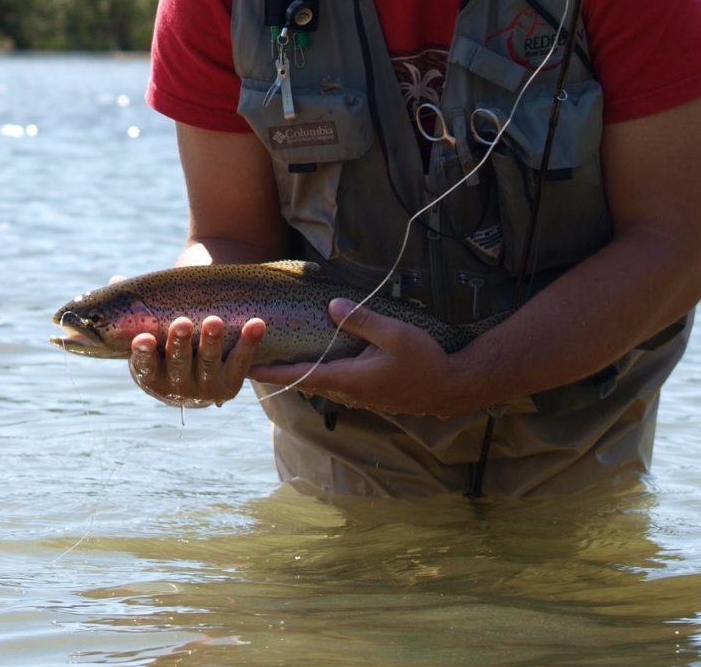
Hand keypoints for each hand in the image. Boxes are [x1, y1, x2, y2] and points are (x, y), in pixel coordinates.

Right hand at [128, 314, 265, 407]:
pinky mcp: (231, 384)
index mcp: (153, 375)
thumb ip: (136, 308)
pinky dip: (249, 342)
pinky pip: (242, 362)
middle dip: (180, 344)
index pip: (145, 365)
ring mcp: (206, 387)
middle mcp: (178, 387)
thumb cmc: (167, 345)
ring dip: (212, 341)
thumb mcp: (150, 331)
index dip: (143, 354)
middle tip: (182, 323)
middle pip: (178, 364)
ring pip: (209, 364)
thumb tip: (117, 278)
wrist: (197, 374)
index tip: (143, 339)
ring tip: (214, 320)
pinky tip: (256, 324)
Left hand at [249, 299, 462, 418]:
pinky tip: (320, 362)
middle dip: (281, 373)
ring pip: (322, 383)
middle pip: (307, 381)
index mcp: (349, 378)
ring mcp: (362, 395)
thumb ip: (361, 320)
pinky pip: (338, 383)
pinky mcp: (372, 393)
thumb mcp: (394, 334)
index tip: (246, 370)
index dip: (273, 373)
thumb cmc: (425, 360)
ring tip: (279, 362)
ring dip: (301, 373)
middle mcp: (350, 391)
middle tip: (254, 362)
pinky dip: (321, 374)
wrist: (453, 387)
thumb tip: (331, 306)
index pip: (302, 375)